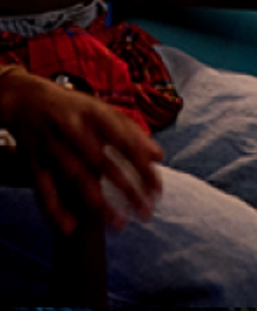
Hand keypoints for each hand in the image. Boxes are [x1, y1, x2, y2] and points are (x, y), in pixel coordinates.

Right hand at [0, 68, 161, 234]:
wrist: (26, 100)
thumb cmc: (75, 107)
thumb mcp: (104, 111)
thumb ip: (131, 131)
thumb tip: (158, 155)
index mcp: (97, 114)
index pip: (125, 141)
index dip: (143, 165)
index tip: (157, 188)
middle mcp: (75, 130)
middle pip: (104, 163)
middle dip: (127, 189)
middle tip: (146, 212)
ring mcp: (53, 147)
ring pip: (77, 179)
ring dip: (98, 203)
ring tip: (119, 223)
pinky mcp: (34, 163)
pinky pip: (44, 190)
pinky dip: (55, 210)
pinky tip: (70, 228)